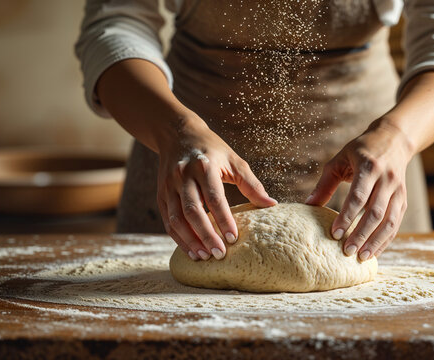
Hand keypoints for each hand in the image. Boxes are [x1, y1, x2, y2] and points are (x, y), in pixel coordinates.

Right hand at [157, 114, 276, 260]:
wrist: (177, 134)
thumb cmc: (212, 150)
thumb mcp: (234, 161)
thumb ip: (252, 184)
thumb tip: (272, 205)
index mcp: (204, 166)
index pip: (214, 197)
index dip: (223, 219)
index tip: (234, 238)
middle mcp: (183, 176)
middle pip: (192, 210)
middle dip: (206, 234)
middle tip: (219, 254)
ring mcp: (168, 186)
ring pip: (176, 218)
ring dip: (189, 240)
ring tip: (204, 257)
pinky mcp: (160, 194)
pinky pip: (167, 220)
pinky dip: (178, 237)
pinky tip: (191, 250)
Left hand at [306, 118, 413, 260]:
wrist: (393, 140)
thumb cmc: (361, 150)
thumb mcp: (340, 160)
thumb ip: (325, 184)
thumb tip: (308, 205)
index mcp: (369, 167)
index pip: (358, 196)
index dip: (347, 217)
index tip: (335, 234)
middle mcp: (387, 180)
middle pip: (375, 213)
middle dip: (361, 234)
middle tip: (346, 251)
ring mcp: (398, 191)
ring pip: (389, 221)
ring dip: (376, 241)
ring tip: (361, 257)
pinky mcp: (403, 200)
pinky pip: (396, 224)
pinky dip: (385, 240)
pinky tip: (374, 251)